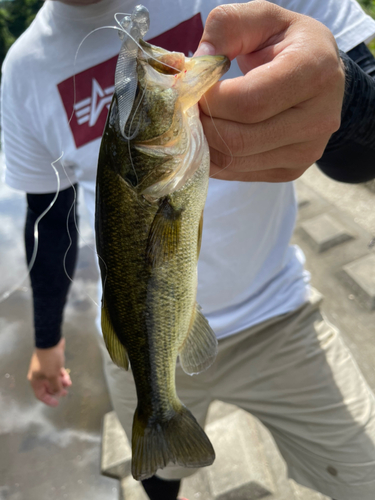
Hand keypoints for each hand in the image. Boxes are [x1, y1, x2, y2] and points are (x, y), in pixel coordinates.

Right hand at [27, 338, 71, 406]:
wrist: (50, 341)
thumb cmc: (49, 360)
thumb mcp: (52, 375)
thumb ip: (55, 386)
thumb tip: (58, 393)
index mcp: (35, 380)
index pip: (40, 394)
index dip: (48, 400)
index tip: (57, 404)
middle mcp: (39, 376)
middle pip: (48, 388)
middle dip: (57, 390)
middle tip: (65, 392)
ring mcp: (46, 369)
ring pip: (54, 380)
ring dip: (61, 383)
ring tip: (69, 383)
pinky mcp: (53, 363)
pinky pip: (57, 373)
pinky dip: (62, 376)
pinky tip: (68, 378)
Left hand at [194, 1, 345, 181]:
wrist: (321, 75)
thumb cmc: (287, 43)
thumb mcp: (261, 17)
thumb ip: (226, 28)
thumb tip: (195, 68)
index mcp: (314, 72)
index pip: (248, 103)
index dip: (209, 99)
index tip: (192, 87)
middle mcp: (318, 120)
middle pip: (239, 139)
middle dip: (203, 124)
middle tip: (189, 108)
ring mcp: (306, 152)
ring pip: (235, 161)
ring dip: (205, 144)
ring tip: (199, 120)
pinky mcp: (292, 171)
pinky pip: (239, 173)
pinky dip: (216, 159)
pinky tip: (213, 137)